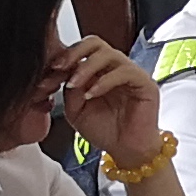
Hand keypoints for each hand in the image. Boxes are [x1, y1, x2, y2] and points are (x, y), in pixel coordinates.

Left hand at [55, 37, 163, 164]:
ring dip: (87, 67)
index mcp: (99, 72)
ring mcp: (131, 74)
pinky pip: (124, 72)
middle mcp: (116, 68)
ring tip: (75, 85)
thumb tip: (62, 73)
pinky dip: (105, 81)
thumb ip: (71, 90)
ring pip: (109, 54)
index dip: (65, 57)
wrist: (126, 151)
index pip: (83, 50)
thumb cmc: (105, 131)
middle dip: (75, 53)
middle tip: (60, 68)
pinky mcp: (145, 83)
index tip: (50, 70)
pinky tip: (92, 94)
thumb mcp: (76, 110)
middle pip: (96, 43)